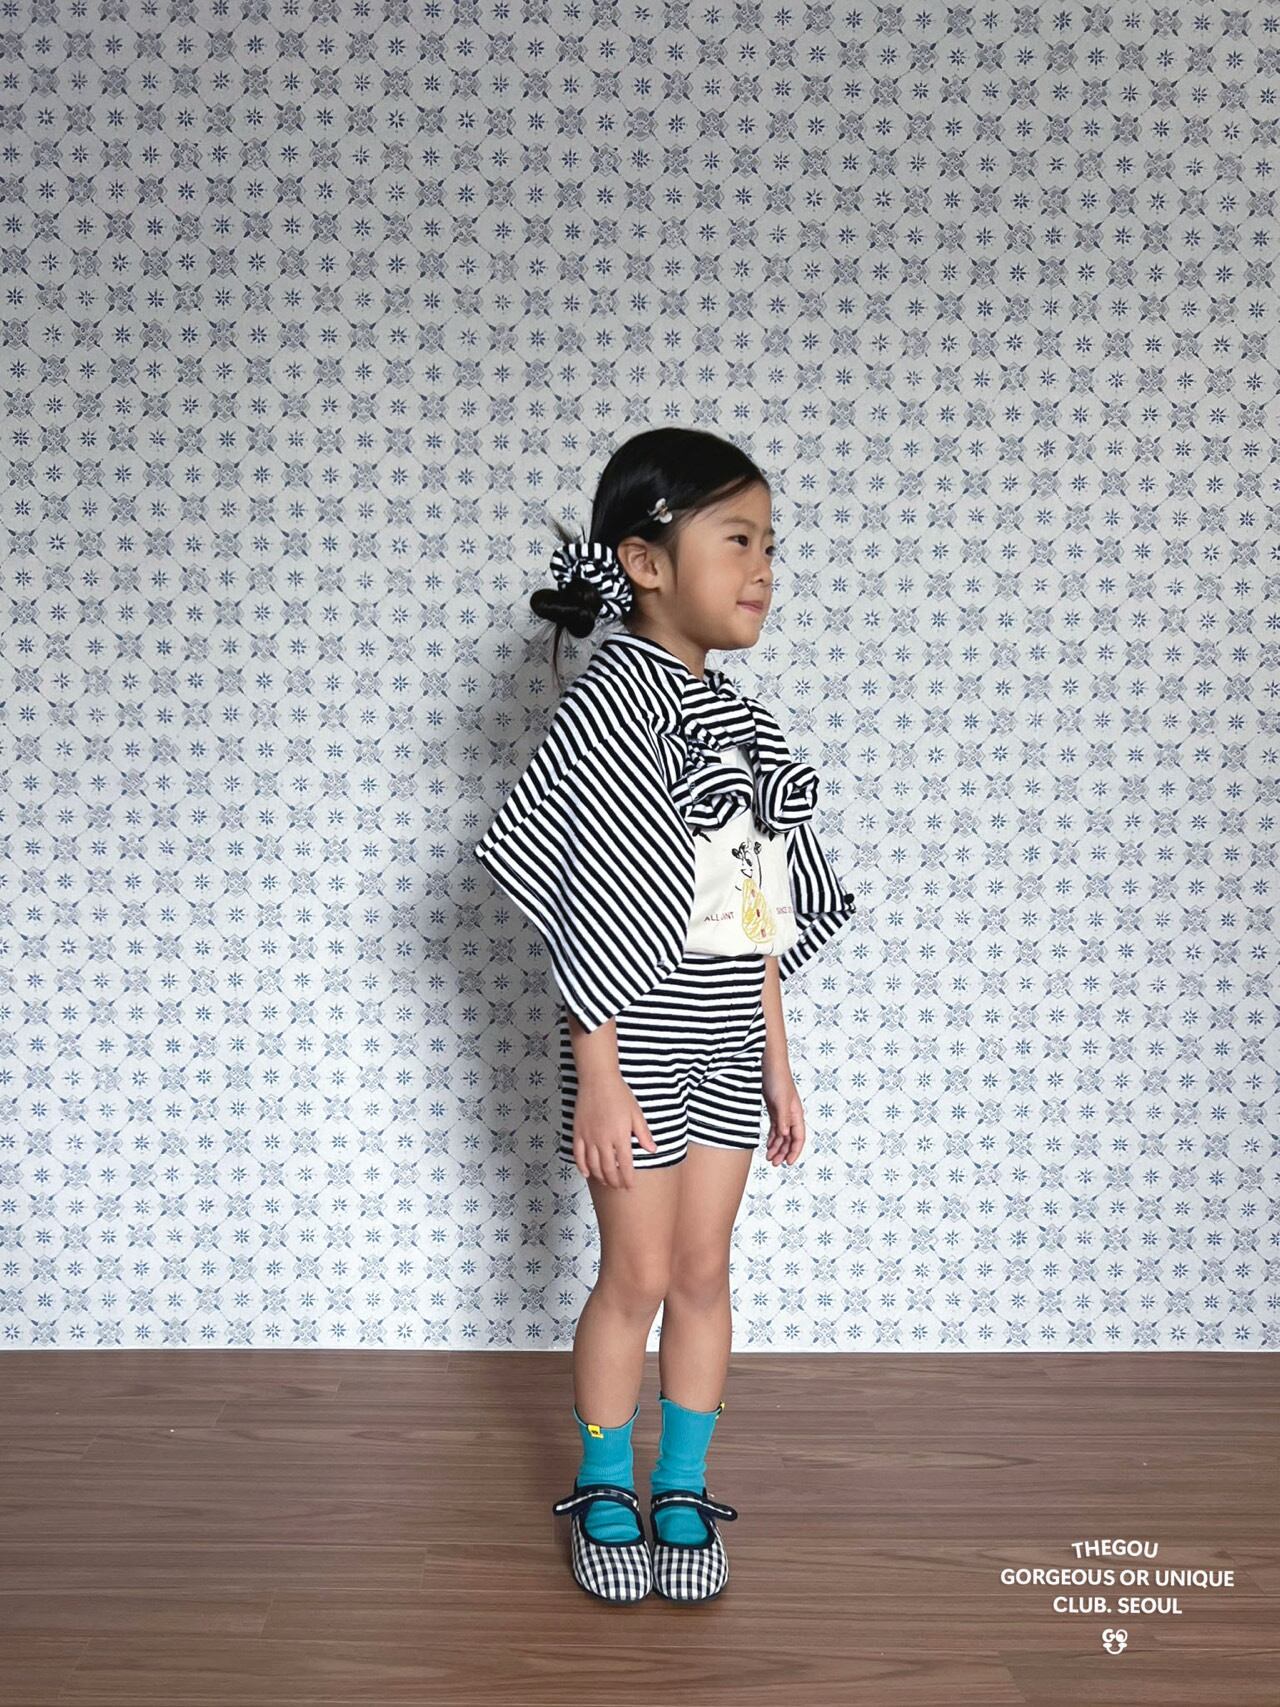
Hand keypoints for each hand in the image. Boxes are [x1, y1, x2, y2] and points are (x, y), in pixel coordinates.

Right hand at [572, 1073, 658, 1189]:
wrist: (598, 1080)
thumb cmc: (619, 1094)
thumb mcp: (636, 1114)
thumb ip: (643, 1134)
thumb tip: (652, 1150)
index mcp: (620, 1136)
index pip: (625, 1165)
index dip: (627, 1179)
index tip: (630, 1187)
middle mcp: (603, 1140)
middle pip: (608, 1169)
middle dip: (614, 1182)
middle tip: (619, 1187)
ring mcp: (589, 1137)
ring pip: (593, 1165)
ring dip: (600, 1177)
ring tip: (606, 1182)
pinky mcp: (578, 1132)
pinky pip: (578, 1155)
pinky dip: (582, 1166)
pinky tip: (587, 1173)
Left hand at [763, 1062, 805, 1166]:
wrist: (769, 1062)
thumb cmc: (777, 1077)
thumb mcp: (779, 1099)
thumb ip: (783, 1118)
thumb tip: (784, 1134)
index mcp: (796, 1113)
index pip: (799, 1137)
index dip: (795, 1151)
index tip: (788, 1163)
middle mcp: (791, 1114)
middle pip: (790, 1138)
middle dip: (784, 1152)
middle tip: (775, 1163)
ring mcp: (782, 1111)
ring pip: (782, 1134)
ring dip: (777, 1146)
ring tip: (769, 1157)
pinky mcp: (774, 1108)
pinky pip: (775, 1127)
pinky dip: (772, 1137)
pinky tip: (767, 1144)